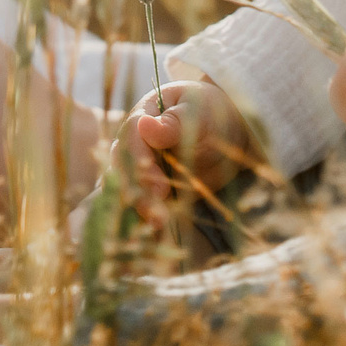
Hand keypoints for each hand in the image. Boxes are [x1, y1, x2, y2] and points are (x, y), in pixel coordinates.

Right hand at [117, 79, 254, 228]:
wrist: (222, 131)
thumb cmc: (209, 113)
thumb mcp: (198, 112)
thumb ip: (174, 122)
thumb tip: (144, 125)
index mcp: (142, 115)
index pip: (131, 136)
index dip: (140, 162)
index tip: (158, 189)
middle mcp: (132, 142)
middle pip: (123, 167)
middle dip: (138, 193)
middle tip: (157, 217)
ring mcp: (137, 166)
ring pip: (125, 188)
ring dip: (138, 208)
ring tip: (158, 227)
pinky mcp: (146, 187)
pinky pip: (137, 202)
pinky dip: (142, 218)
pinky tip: (154, 233)